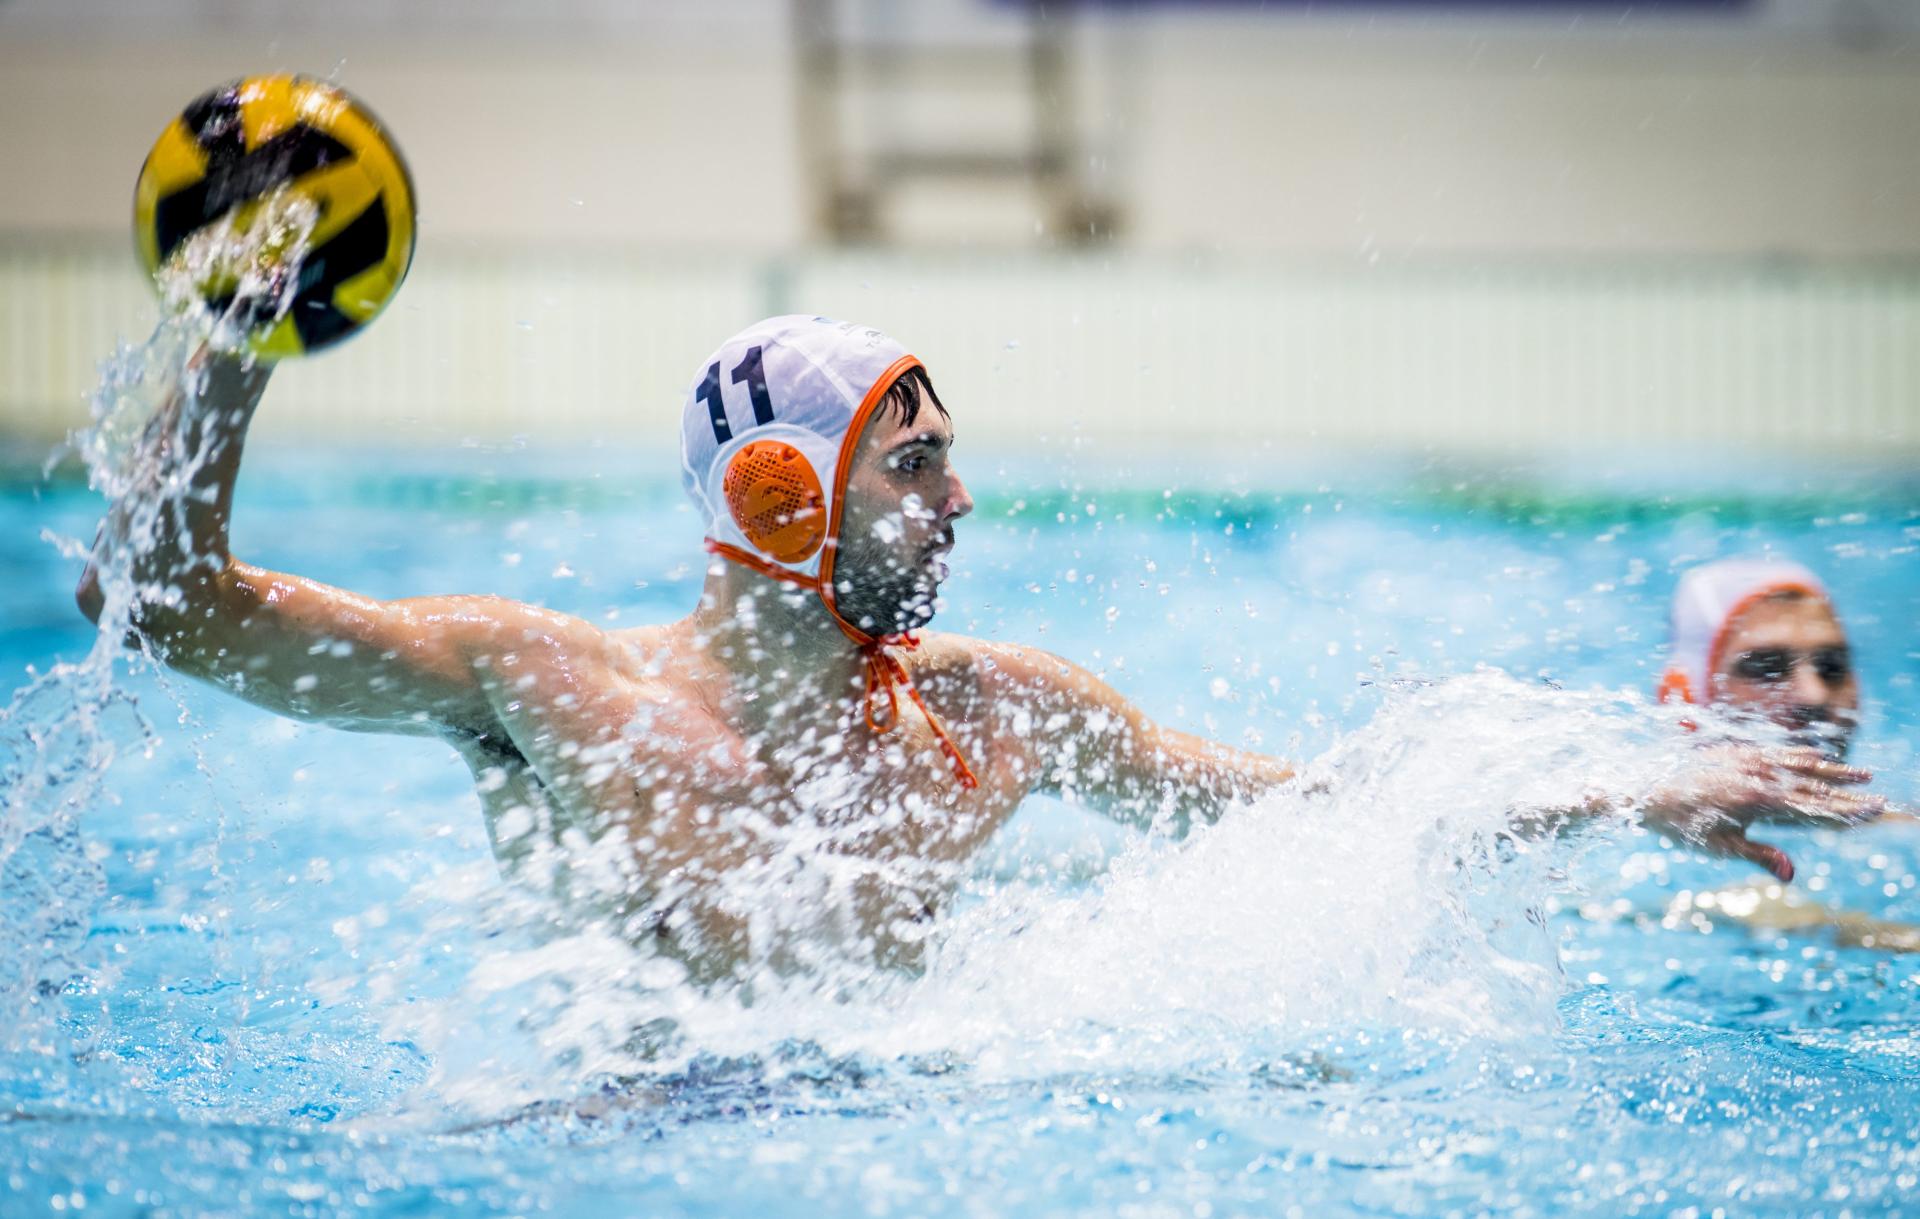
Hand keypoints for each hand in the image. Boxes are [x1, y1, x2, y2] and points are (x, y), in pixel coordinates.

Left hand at [1639, 746, 1885, 881]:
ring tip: (1864, 775)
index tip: (1873, 814)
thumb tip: (1793, 874)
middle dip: (1849, 796)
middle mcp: (1757, 776)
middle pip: (1814, 787)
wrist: (1645, 790)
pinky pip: (1778, 751)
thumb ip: (1760, 856)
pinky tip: (1818, 757)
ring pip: (1800, 764)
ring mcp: (1748, 760)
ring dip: (1833, 771)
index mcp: (1757, 802)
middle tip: (1880, 801)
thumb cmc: (1681, 826)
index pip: (1812, 809)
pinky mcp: (1736, 751)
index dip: (1845, 813)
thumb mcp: (1719, 847)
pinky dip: (1802, 755)